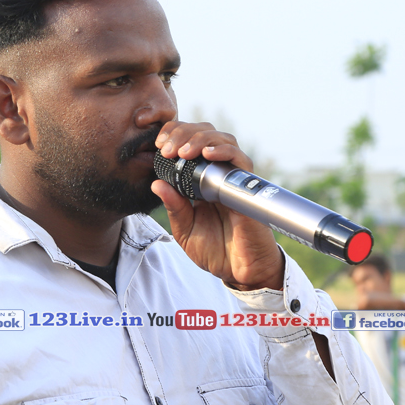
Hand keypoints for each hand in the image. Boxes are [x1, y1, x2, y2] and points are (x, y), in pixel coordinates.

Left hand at [150, 122, 283, 290]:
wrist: (239, 272)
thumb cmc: (215, 251)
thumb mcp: (185, 229)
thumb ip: (174, 207)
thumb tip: (156, 183)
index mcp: (201, 180)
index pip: (190, 143)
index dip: (175, 135)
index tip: (159, 143)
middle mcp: (219, 174)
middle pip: (206, 134)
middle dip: (183, 133)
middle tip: (167, 147)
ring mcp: (234, 179)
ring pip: (223, 140)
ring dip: (201, 139)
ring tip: (183, 151)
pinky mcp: (248, 188)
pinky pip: (240, 161)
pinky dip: (224, 151)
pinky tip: (208, 153)